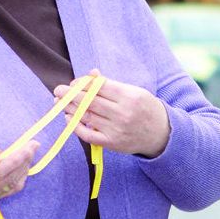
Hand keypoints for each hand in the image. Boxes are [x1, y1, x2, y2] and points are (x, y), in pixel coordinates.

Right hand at [0, 140, 38, 203]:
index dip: (17, 159)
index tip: (30, 146)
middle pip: (9, 178)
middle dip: (25, 161)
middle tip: (34, 144)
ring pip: (12, 185)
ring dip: (24, 168)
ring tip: (29, 151)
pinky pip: (9, 189)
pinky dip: (19, 176)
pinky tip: (22, 163)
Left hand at [53, 69, 170, 157]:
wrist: (161, 134)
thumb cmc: (145, 108)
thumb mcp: (134, 91)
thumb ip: (111, 84)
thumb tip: (90, 75)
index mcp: (129, 96)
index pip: (99, 86)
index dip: (83, 83)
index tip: (73, 82)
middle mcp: (122, 113)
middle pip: (90, 101)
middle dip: (71, 94)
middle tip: (58, 90)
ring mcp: (116, 129)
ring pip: (86, 116)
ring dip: (70, 108)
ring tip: (61, 102)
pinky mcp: (111, 143)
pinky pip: (88, 134)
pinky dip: (75, 126)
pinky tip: (69, 118)